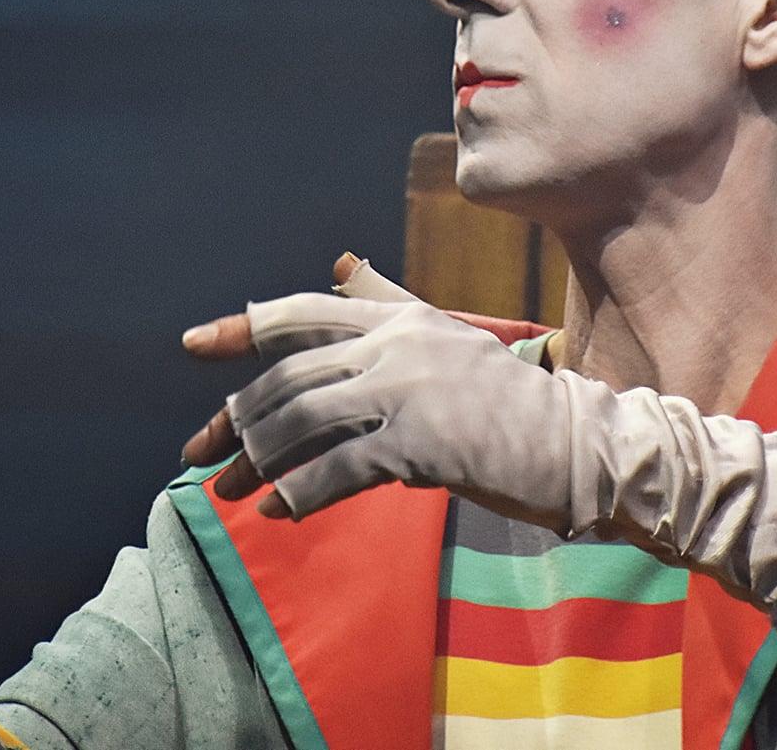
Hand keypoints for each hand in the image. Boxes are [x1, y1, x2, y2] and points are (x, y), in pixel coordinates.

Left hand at [180, 271, 776, 602]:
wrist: (584, 448)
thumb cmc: (509, 405)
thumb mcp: (448, 340)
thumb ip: (391, 304)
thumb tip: (343, 264)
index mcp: (401, 319)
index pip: (302, 311)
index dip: (243, 327)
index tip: (193, 346)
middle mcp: (398, 345)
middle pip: (289, 375)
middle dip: (234, 418)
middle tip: (197, 456)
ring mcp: (409, 392)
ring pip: (302, 419)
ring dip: (256, 459)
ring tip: (230, 492)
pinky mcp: (423, 444)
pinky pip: (338, 469)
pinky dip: (300, 492)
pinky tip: (279, 512)